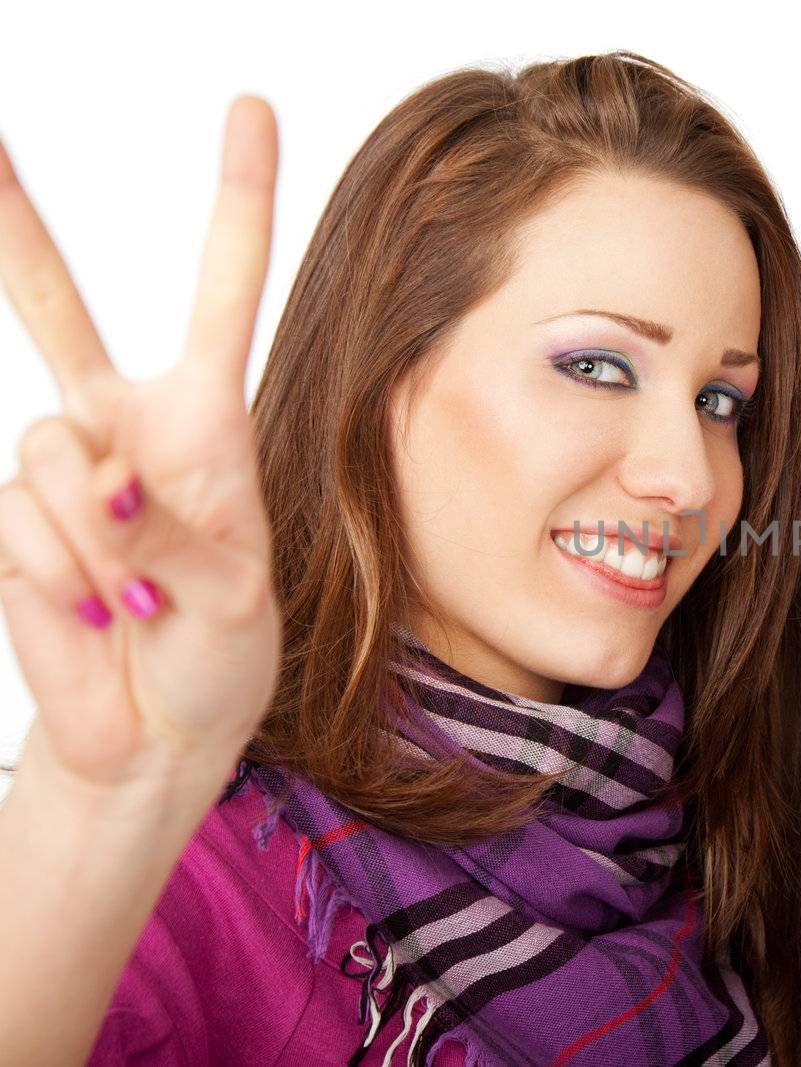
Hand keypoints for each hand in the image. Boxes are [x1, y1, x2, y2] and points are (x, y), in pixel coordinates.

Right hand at [0, 98, 282, 794]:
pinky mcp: (13, 521)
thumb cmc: (217, 659)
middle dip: (14, 224)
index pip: (222, 293)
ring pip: (54, 458)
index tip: (249, 108)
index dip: (235, 201)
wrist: (150, 733)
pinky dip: (65, 576)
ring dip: (101, 544)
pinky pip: (25, 523)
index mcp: (206, 420)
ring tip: (138, 600)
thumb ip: (171, 533)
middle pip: (54, 302)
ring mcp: (59, 470)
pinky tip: (96, 611)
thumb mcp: (232, 597)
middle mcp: (123, 425)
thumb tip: (102, 482)